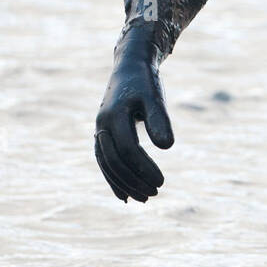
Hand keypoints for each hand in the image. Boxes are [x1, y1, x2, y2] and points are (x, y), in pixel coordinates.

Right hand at [95, 39, 173, 201]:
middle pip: (115, 161)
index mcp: (114, 115)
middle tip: (155, 194)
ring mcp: (100, 131)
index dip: (144, 168)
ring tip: (144, 199)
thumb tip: (166, 147)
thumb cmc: (145, 82)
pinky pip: (104, 161)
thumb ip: (159, 120)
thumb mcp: (155, 98)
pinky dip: (113, 178)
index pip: (128, 149)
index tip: (161, 182)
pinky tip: (125, 195)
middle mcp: (102, 125)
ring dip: (124, 183)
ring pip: (107, 164)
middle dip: (133, 180)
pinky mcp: (103, 135)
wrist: (129, 68)